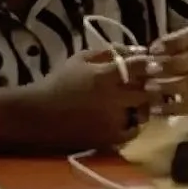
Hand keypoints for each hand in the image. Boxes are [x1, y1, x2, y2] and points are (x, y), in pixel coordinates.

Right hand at [17, 49, 153, 152]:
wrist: (35, 115)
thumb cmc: (58, 83)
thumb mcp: (80, 60)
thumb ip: (108, 52)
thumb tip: (137, 49)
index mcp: (105, 77)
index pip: (142, 66)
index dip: (151, 64)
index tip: (152, 65)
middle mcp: (112, 99)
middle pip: (149, 90)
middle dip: (150, 86)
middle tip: (145, 85)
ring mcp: (111, 121)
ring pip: (144, 112)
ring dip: (143, 106)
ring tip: (133, 102)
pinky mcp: (106, 139)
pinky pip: (132, 132)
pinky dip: (132, 125)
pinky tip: (123, 119)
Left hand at [144, 27, 187, 117]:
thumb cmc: (181, 63)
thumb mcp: (174, 50)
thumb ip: (161, 51)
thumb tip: (144, 56)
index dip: (173, 42)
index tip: (153, 50)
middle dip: (172, 64)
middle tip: (149, 70)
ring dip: (171, 85)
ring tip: (149, 88)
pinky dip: (173, 107)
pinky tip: (155, 108)